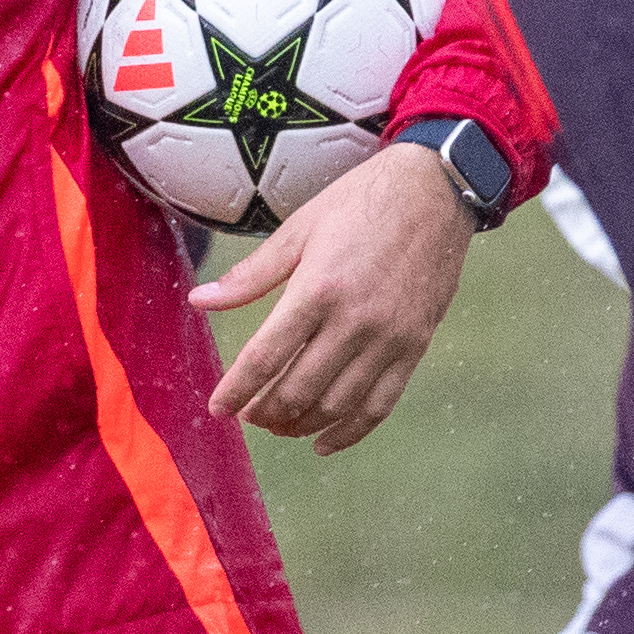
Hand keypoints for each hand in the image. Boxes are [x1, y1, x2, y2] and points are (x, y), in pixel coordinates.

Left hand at [193, 140, 471, 451]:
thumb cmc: (359, 202)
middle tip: (248, 415)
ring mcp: (389, 338)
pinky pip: (380, 404)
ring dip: (301, 425)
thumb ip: (250, 275)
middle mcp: (354, 320)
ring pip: (337, 404)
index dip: (237, 389)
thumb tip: (199, 301)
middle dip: (266, 411)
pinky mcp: (415, 346)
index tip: (218, 408)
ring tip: (278, 426)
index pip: (266, 357)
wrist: (435, 190)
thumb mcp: (298, 229)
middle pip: (299, 389)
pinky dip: (350, 431)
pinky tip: (324, 442)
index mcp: (317, 288)